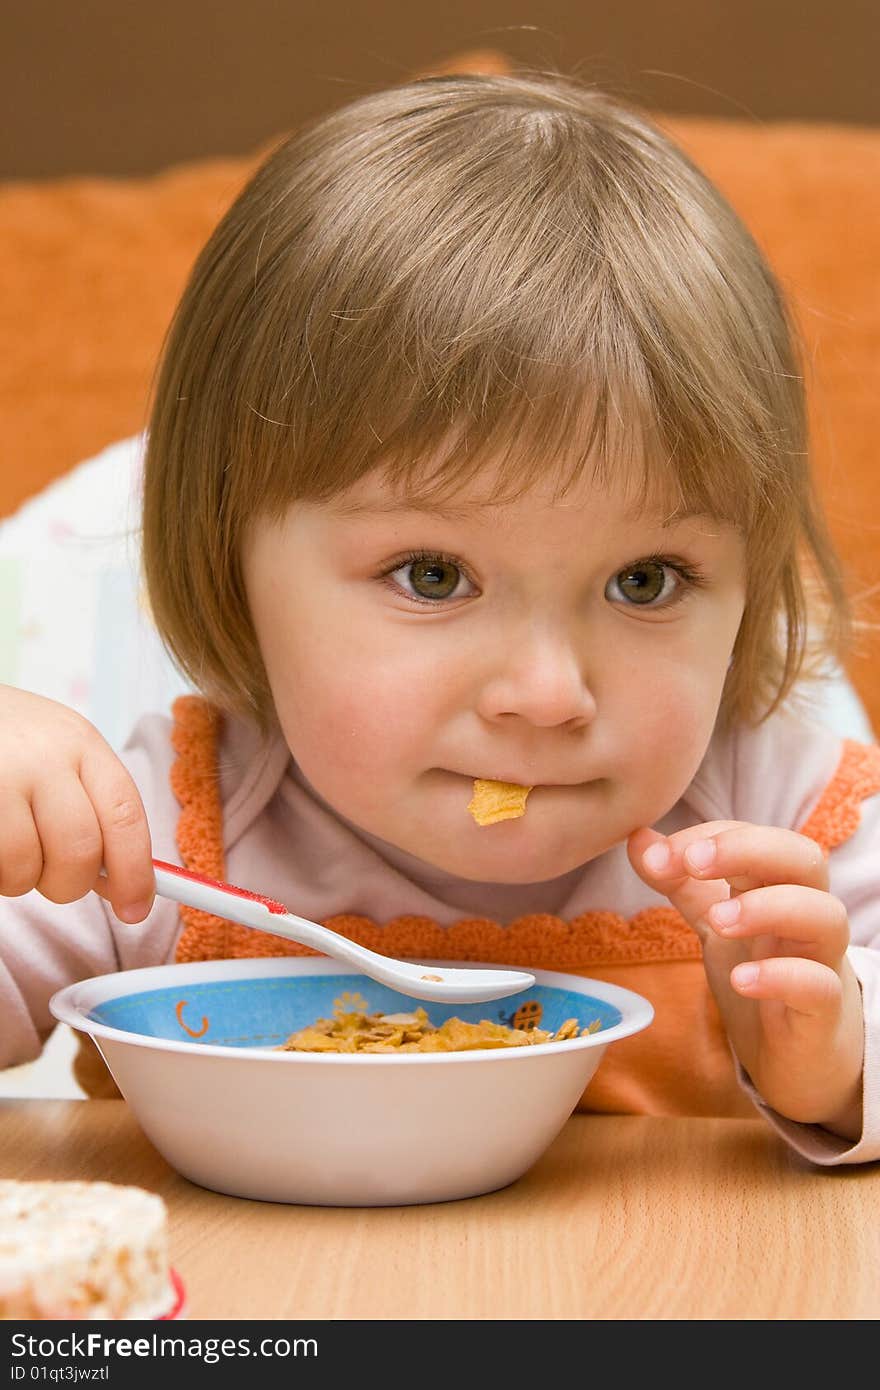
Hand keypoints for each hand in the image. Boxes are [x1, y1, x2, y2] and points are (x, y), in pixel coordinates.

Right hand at [0, 685, 153, 922]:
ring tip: (11, 850)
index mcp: (81, 744)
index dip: (135, 872)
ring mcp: (1, 779)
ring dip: (21, 879)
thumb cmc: (8, 742)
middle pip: (81, 851)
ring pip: (27, 868)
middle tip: (54, 879)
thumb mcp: (59, 754)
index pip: (125, 815)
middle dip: (71, 884)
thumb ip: (93, 808)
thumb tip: (121, 883)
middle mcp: (44, 758)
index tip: (136, 908)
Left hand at [628, 819, 863, 1138]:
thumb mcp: (716, 925)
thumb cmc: (762, 973)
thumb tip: (638, 836)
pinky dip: (783, 976)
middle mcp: (807, 913)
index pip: (758, 836)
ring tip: (719, 920)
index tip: (660, 853)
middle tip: (695, 862)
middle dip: (749, 849)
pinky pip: (820, 984)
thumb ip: (682, 883)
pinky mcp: (825, 1010)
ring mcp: (821, 960)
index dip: (713, 836)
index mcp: (779, 886)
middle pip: (805, 858)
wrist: (797, 1054)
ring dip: (770, 907)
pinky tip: (742, 980)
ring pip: (824, 916)